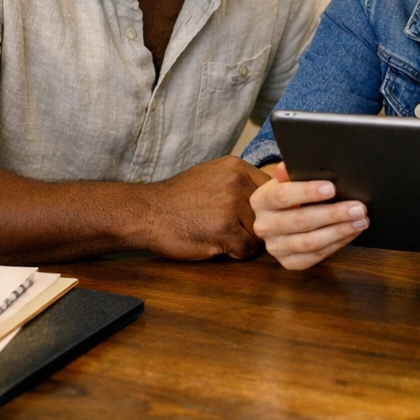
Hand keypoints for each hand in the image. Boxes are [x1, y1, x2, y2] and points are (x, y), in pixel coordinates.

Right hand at [141, 155, 267, 259]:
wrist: (147, 213)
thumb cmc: (179, 199)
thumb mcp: (212, 176)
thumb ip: (240, 182)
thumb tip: (273, 195)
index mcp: (236, 166)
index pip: (272, 189)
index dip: (267, 207)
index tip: (255, 215)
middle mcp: (236, 181)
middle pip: (268, 212)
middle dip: (255, 224)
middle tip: (235, 229)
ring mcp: (231, 204)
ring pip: (260, 232)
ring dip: (245, 240)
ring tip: (222, 236)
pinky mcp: (225, 229)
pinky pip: (248, 249)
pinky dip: (236, 253)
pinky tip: (217, 245)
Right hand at [250, 163, 368, 269]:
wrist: (280, 217)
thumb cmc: (290, 195)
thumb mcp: (288, 180)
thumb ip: (292, 172)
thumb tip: (288, 166)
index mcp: (261, 201)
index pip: (282, 196)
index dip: (307, 192)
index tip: (332, 188)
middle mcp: (264, 226)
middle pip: (300, 221)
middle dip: (333, 214)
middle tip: (358, 207)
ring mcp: (275, 247)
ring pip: (310, 242)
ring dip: (340, 231)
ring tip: (361, 221)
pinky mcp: (289, 263)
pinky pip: (316, 256)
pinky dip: (337, 244)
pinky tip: (352, 232)